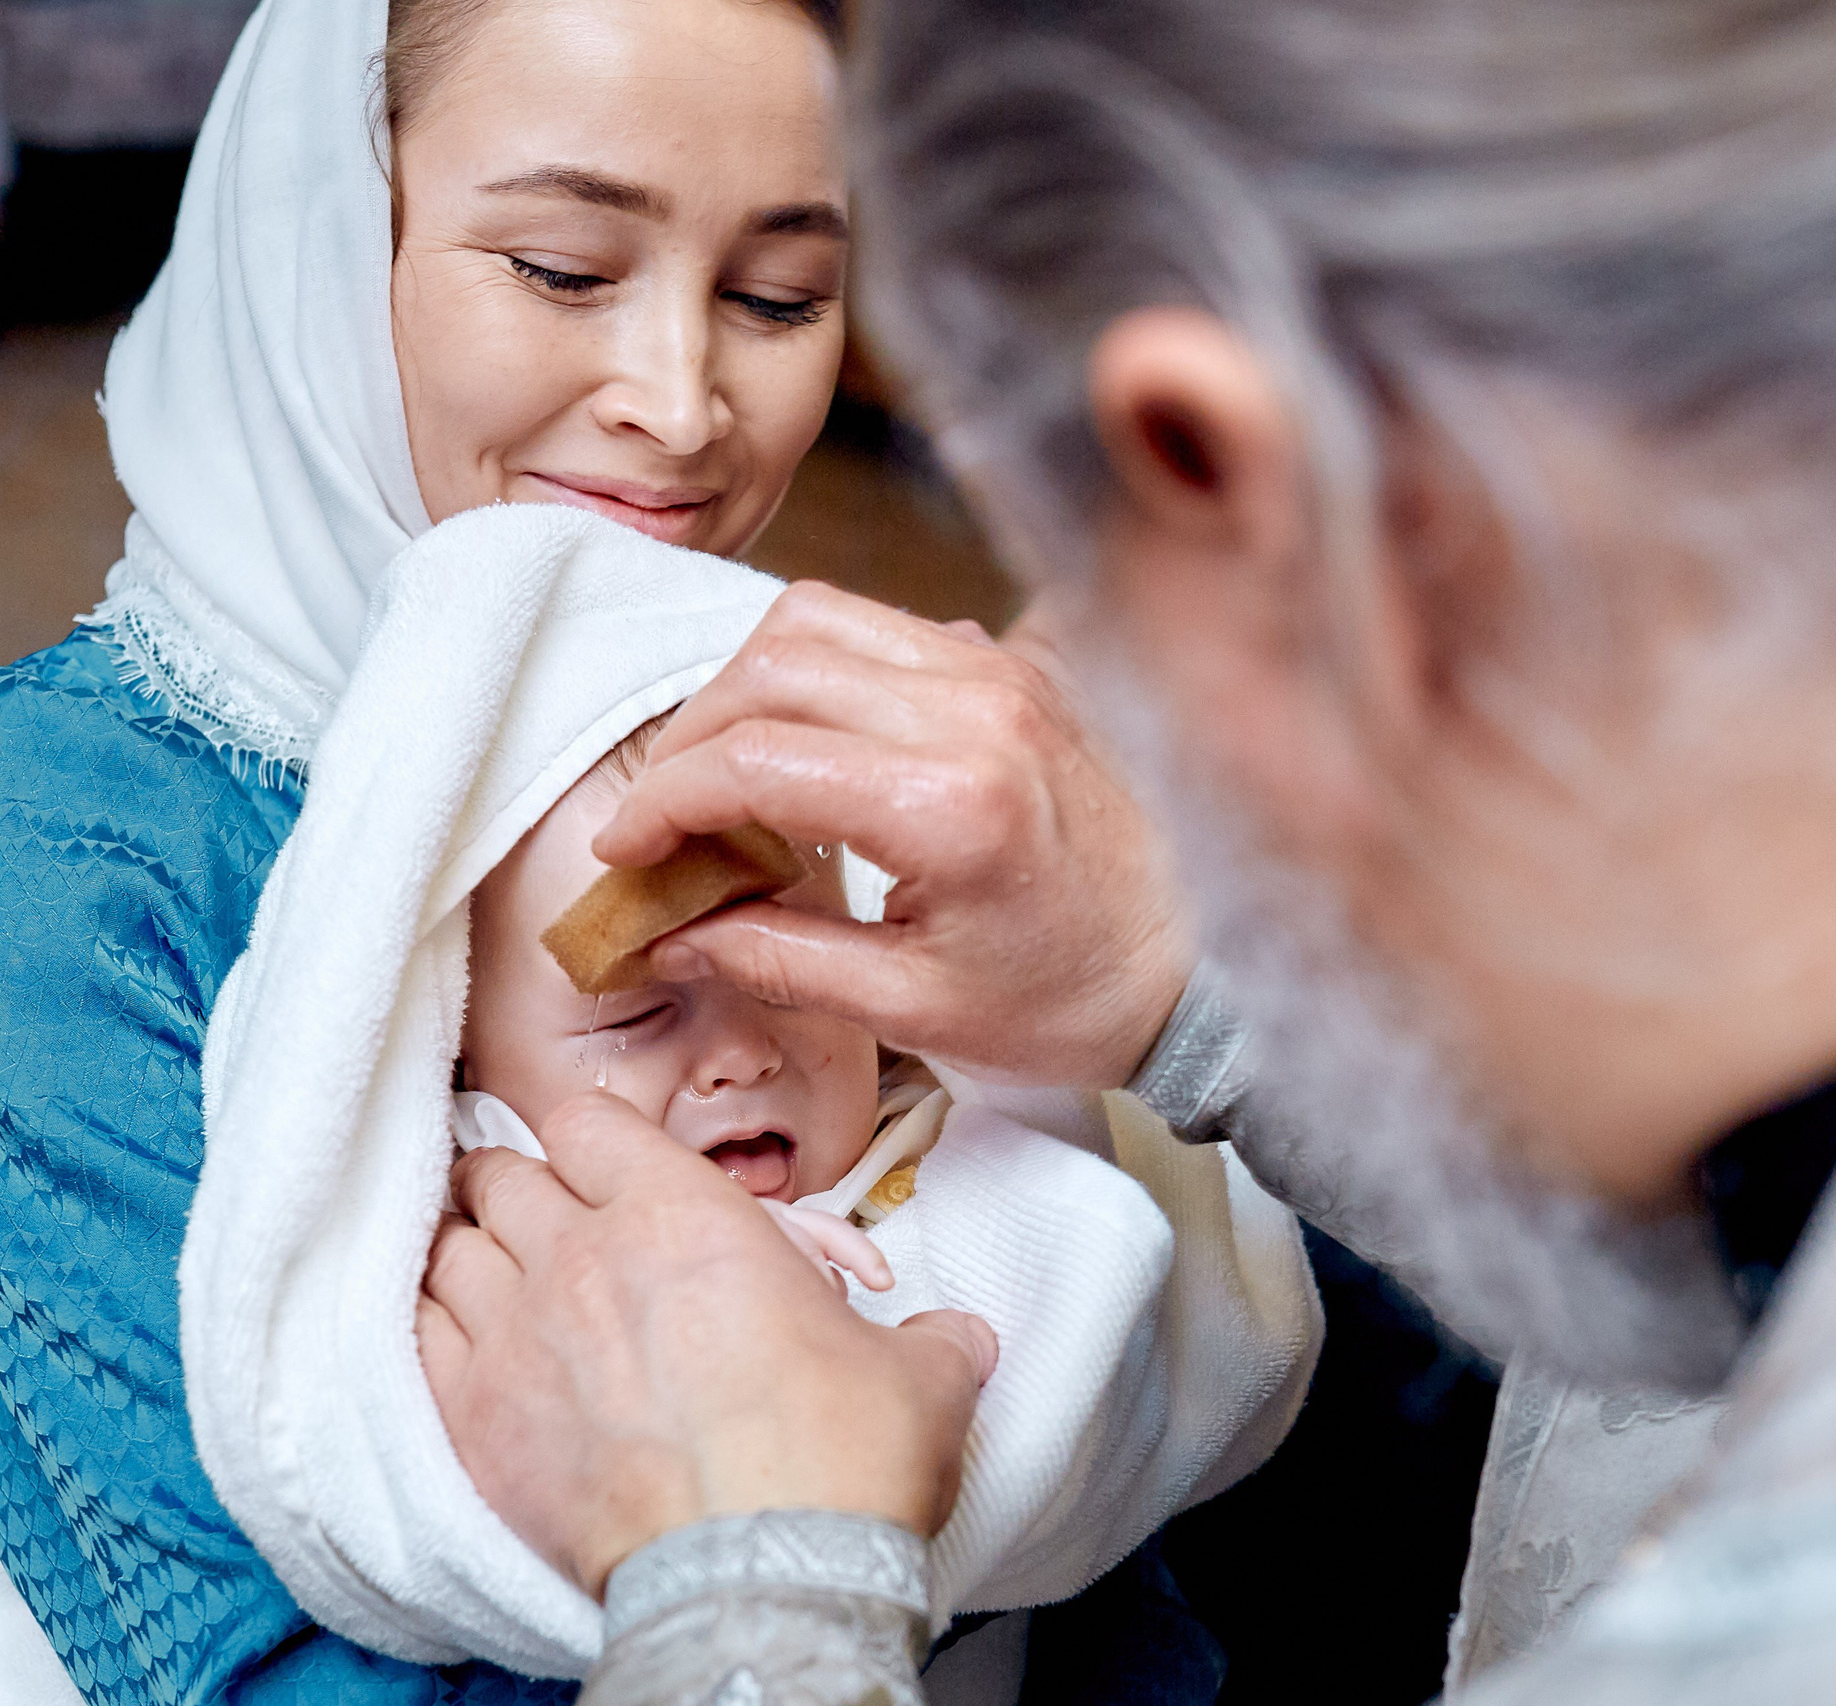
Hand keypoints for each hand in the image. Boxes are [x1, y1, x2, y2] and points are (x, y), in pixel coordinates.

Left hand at [418, 1091, 995, 1596]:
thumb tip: (960, 1339)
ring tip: (500, 1279)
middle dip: (522, 1189)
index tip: (606, 1168)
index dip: (594, 1140)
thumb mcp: (916, 1375)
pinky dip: (430, 1324)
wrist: (764, 1577)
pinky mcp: (473, 1414)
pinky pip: (414, 1329)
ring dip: (472, 1253)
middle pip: (502, 1174)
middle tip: (549, 1221)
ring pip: (449, 1245)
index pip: (586, 1120)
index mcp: (683, 1213)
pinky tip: (461, 1342)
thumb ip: (929, 1338)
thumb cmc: (835, 1462)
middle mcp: (584, 1253)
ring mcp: (517, 1330)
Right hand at [593, 582, 1192, 1087]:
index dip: (662, 803)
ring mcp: (1004, 670)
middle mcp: (976, 707)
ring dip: (748, 684)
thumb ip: (775, 957)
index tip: (626, 854)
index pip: (753, 759)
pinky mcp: (1020, 662)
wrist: (1209, 967)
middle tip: (665, 818)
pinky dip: (824, 667)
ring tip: (727, 771)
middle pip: (771, 663)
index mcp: (950, 800)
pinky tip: (816, 745)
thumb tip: (669, 933)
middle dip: (690, 738)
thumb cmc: (1077, 999)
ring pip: (821, 617)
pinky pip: (887, 627)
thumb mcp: (913, 1009)